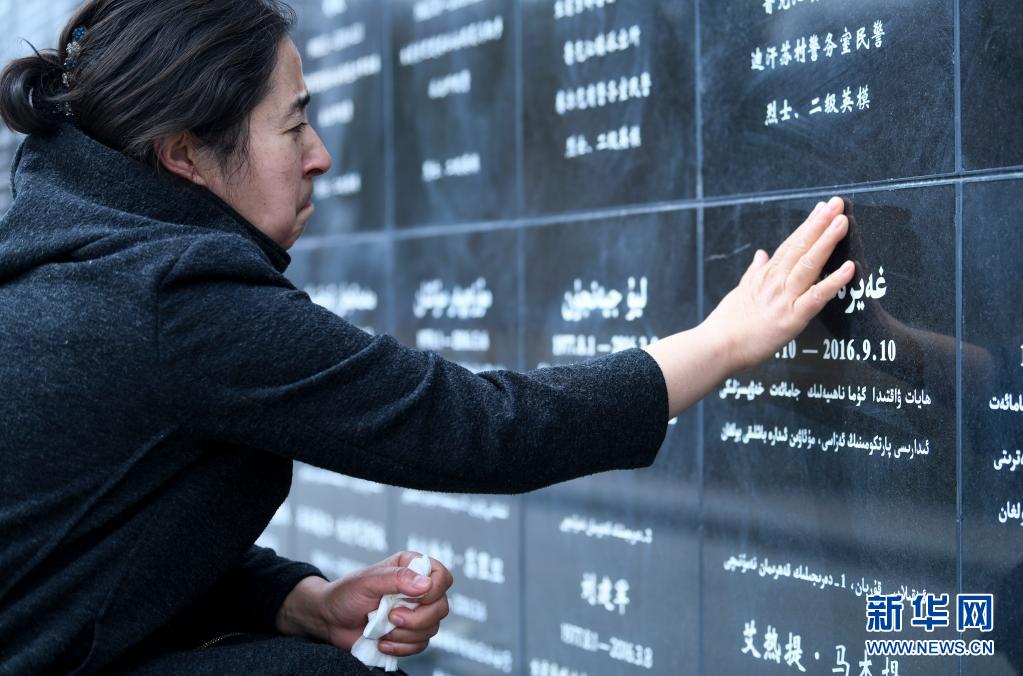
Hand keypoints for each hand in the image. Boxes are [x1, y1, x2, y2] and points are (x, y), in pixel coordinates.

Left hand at [276, 551, 452, 657]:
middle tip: (392, 617)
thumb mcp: (368, 581)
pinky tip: (382, 642)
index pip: (442, 576)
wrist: (329, 620)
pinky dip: (401, 647)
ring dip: (405, 634)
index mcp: (411, 568)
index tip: (415, 598)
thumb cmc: (345, 594)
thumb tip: (425, 584)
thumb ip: (397, 578)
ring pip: (432, 628)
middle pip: (441, 607)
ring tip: (382, 630)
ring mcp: (415, 613)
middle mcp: (417, 590)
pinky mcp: (409, 634)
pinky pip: (421, 645)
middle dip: (417, 618)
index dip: (435, 590)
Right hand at [644, 196, 854, 417]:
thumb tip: (761, 254)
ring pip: (809, 265)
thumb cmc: (727, 324)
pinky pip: (816, 297)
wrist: (718, 346)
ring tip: (842, 222)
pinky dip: (833, 282)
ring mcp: (784, 298)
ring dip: (826, 242)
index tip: (821, 209)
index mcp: (764, 276)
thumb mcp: (740, 292)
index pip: (789, 244)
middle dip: (820, 224)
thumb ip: (754, 272)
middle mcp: (775, 282)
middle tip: (837, 203)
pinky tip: (850, 268)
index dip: (807, 226)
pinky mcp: (792, 318)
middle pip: (800, 248)